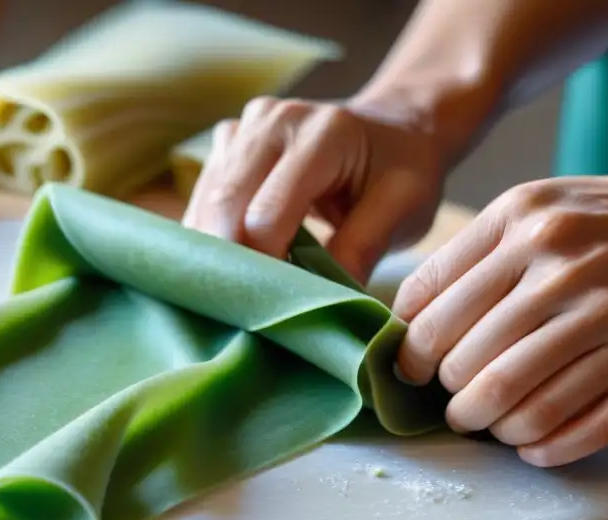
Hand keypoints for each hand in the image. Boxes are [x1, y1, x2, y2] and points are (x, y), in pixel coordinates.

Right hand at [182, 96, 446, 283]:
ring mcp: (245, 127)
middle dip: (229, 264)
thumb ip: (363, 248)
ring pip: (206, 203)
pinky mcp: (227, 141)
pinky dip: (210, 236)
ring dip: (213, 253)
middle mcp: (273, 120)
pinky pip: (203, 197)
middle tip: (245, 310)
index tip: (278, 307)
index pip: (267, 214)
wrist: (393, 125)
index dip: (265, 268)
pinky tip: (229, 263)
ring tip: (237, 291)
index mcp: (323, 133)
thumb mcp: (404, 208)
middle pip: (224, 206)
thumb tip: (323, 302)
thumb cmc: (403, 169)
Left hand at [394, 176, 607, 466]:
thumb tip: (401, 327)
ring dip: (487, 424)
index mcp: (519, 220)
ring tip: (486, 422)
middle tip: (453, 401)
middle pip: (464, 362)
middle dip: (447, 395)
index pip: (431, 311)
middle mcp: (562, 263)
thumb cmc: (590, 225)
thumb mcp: (527, 213)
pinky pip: (582, 425)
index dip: (409, 353)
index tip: (410, 370)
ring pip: (512, 399)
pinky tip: (532, 445)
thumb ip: (465, 262)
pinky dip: (546, 447)